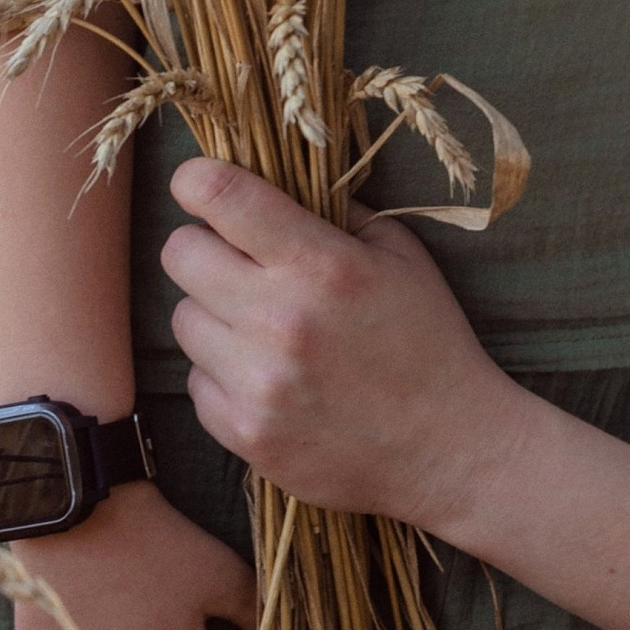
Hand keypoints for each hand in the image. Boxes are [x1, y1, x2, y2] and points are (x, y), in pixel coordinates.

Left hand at [160, 157, 514, 532]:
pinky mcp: (245, 434)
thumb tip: (274, 184)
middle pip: (180, 254)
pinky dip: (223, 376)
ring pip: (183, 320)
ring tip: (263, 330)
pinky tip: (270, 379)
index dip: (198, 180)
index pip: (221, 197)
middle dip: (204, 249)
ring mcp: (258, 383)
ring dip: (214, 316)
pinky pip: (196, 382)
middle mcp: (280, 321)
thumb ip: (337, 212)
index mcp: (322, 266)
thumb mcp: (402, 255)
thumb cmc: (429, 341)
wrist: (450, 448)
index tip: (199, 185)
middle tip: (238, 264)